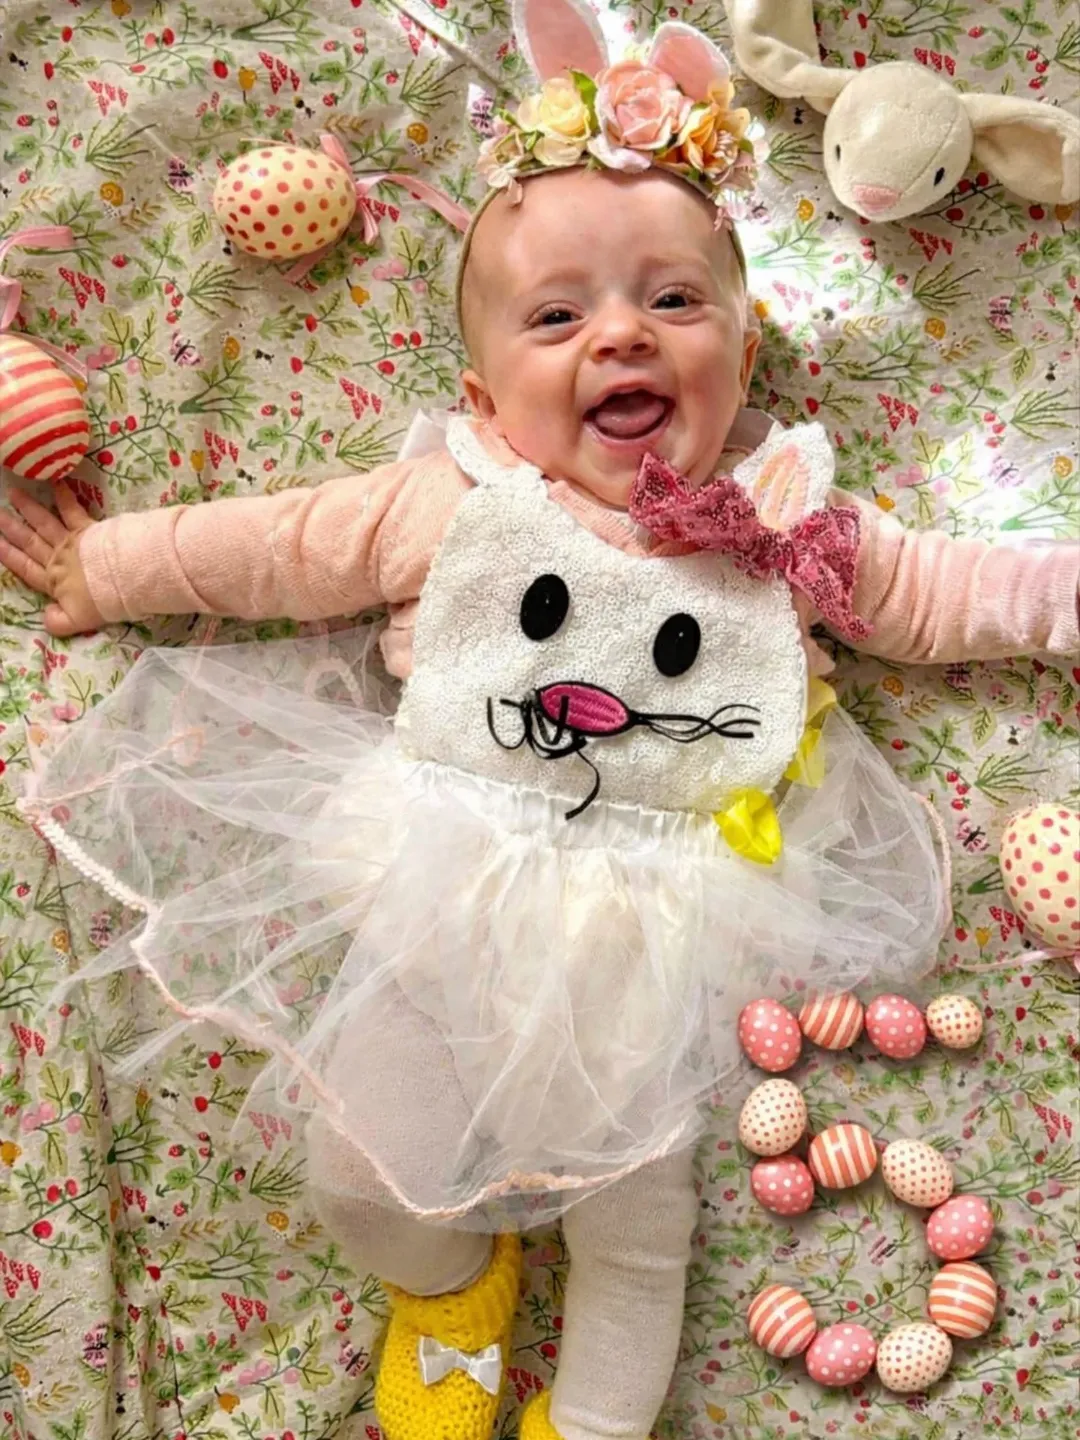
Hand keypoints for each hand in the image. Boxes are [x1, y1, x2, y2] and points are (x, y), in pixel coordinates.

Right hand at [0, 483, 104, 636]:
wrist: (125, 580)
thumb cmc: (103, 602)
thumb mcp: (77, 622)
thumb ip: (58, 622)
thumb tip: (45, 617)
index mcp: (54, 582)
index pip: (26, 568)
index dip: (9, 557)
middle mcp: (58, 558)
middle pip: (30, 542)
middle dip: (11, 529)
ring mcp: (72, 541)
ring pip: (45, 522)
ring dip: (29, 508)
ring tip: (13, 493)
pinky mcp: (88, 529)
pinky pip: (73, 510)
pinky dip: (65, 497)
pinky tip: (57, 482)